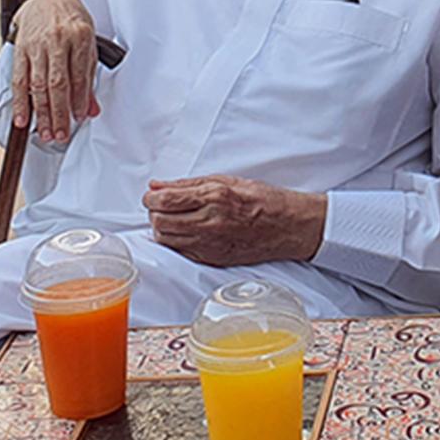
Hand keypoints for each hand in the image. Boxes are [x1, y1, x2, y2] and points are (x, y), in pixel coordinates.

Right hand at [9, 0, 103, 143]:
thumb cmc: (72, 24)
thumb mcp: (88, 44)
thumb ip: (88, 77)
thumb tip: (91, 109)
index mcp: (79, 36)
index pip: (78, 75)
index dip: (78, 100)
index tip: (78, 118)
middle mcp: (57, 40)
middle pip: (57, 83)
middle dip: (59, 113)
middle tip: (61, 135)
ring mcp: (36, 45)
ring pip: (37, 84)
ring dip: (41, 113)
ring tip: (45, 133)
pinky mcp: (20, 49)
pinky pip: (19, 80)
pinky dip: (20, 102)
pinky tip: (23, 119)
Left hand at [142, 175, 326, 266]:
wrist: (288, 226)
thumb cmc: (261, 200)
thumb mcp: (225, 180)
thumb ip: (187, 184)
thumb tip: (157, 186)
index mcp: (213, 197)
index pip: (164, 200)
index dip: (151, 198)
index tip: (153, 196)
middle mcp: (210, 222)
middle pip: (160, 222)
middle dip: (154, 213)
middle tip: (162, 207)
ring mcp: (210, 244)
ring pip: (167, 239)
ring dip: (163, 228)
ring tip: (175, 219)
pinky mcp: (213, 258)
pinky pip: (181, 251)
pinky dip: (177, 241)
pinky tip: (187, 232)